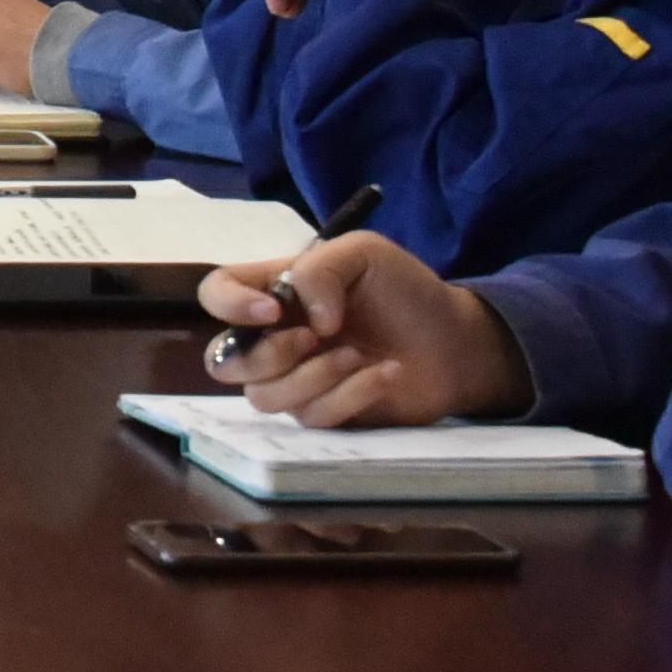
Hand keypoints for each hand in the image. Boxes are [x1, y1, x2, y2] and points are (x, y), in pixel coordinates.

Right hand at [198, 233, 528, 427]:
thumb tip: (302, 320)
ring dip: (314, 375)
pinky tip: (386, 374)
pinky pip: (312, 417)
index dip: (229, 305)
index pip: (215, 294)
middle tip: (319, 336)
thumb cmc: (405, 291)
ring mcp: (295, 382)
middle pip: (224, 362)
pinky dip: (352, 394)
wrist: (455, 342)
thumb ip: (318, 270)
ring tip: (358, 355)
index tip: (273, 309)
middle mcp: (273, 339)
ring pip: (265, 397)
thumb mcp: (363, 254)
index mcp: (272, 293)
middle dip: (270, 353)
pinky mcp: (324, 415)